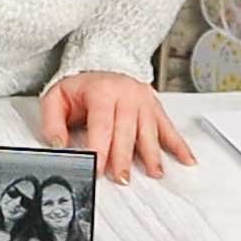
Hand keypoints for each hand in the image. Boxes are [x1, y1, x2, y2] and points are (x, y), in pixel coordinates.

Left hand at [40, 71, 197, 183]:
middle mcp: (125, 95)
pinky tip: (187, 159)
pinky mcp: (155, 107)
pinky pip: (168, 127)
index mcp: (100, 92)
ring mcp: (143, 101)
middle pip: (126, 131)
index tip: (97, 167)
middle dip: (124, 157)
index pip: (101, 124)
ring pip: (149, 131)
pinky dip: (179, 145)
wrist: (101, 62)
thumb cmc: (80, 85)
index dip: (99, 147)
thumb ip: (53, 120)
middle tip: (121, 178)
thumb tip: (58, 144)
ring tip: (153, 173)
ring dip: (152, 155)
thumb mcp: (57, 96)